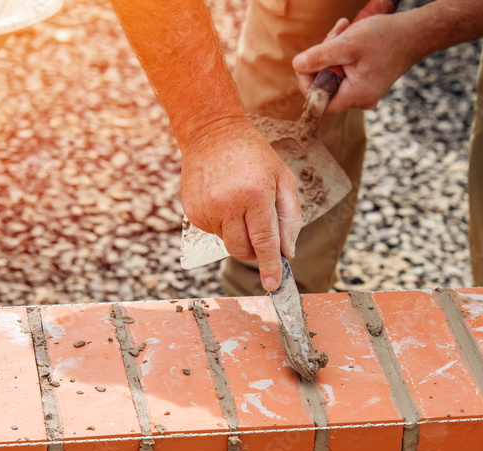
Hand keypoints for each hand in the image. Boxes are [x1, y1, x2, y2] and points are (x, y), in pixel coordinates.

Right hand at [180, 118, 301, 291]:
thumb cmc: (253, 155)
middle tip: (261, 231)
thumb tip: (286, 252)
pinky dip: (224, 225)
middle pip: (243, 251)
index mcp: (255, 195)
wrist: (212, 133)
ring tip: (241, 205)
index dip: (269, 267)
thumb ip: (290, 217)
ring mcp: (206, 209)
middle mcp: (228, 204)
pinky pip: (213, 233)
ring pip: (228, 244)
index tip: (272, 285)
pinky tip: (225, 202)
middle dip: (256, 251)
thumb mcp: (282, 178)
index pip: (264, 242)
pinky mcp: (193, 212)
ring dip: (239, 234)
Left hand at [292, 14, 413, 113]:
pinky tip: (348, 34)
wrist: (414, 34)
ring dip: (332, 51)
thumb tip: (297, 65)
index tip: (308, 60)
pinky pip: (345, 72)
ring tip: (343, 28)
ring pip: (334, 75)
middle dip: (322, 58)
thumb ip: (320, 57)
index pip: (318, 102)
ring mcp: (364, 92)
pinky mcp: (367, 83)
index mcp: (356, 96)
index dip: (307, 82)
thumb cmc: (385, 37)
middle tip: (334, 34)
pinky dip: (342, 53)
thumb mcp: (348, 44)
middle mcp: (360, 100)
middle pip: (325, 85)